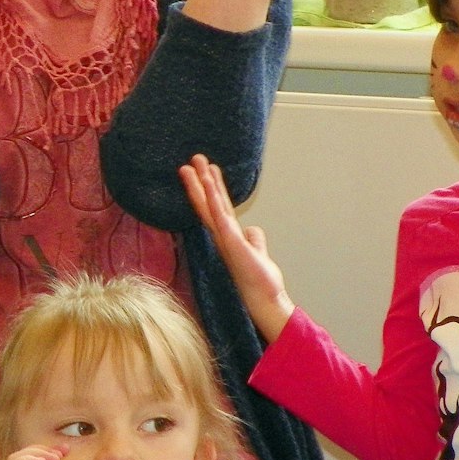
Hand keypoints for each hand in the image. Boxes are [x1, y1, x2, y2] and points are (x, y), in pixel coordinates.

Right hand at [179, 154, 293, 342]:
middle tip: (193, 158)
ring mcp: (225, 239)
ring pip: (211, 207)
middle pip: (208, 203)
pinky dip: (214, 202)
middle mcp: (222, 236)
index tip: (206, 169)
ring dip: (203, 185)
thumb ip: (253, 239)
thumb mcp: (257, 253)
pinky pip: (221, 218)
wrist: (265, 301)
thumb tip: (252, 229)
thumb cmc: (260, 282)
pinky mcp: (232, 244)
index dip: (210, 188)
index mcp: (227, 236)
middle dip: (200, 180)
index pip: (216, 207)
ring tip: (196, 165)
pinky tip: (209, 187)